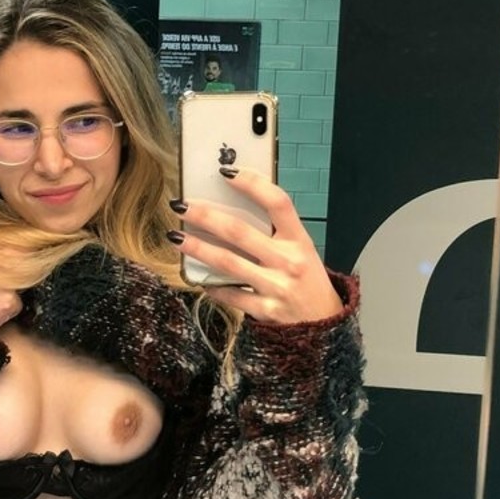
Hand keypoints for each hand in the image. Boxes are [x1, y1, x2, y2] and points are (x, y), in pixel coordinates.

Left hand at [168, 168, 342, 324]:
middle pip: (240, 232)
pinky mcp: (264, 310)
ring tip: (175, 237)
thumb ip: (275, 232)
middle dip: (206, 216)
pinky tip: (197, 277)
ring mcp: (276, 287)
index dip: (253, 184)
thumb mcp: (301, 250)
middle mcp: (288, 261)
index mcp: (299, 240)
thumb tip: (232, 208)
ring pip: (228, 262)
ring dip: (198, 248)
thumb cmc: (307, 280)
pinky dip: (211, 285)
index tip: (226, 173)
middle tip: (181, 205)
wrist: (324, 325)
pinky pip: (230, 294)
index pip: (278, 203)